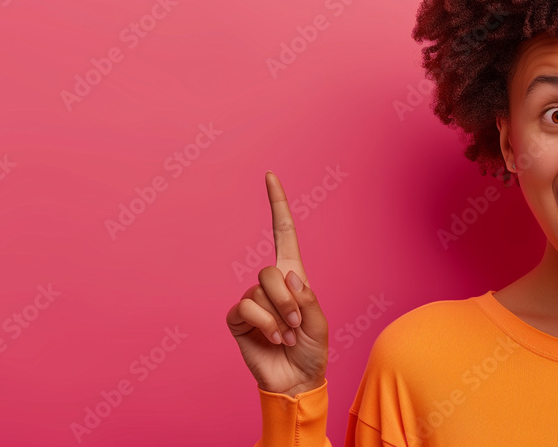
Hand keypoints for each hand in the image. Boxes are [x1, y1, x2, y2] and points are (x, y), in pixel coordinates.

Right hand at [226, 171, 329, 397]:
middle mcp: (269, 285)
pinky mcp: (237, 319)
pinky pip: (246, 309)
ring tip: (286, 337)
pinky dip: (263, 325)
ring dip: (278, 318)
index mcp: (293, 276)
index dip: (277, 205)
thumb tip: (288, 276)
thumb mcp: (320, 325)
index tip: (270, 176)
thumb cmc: (311, 352)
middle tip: (296, 326)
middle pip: (270, 272)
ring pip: (259, 293)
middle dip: (288, 302)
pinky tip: (271, 340)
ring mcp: (251, 301)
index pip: (282, 233)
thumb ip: (308, 299)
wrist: (296, 381)